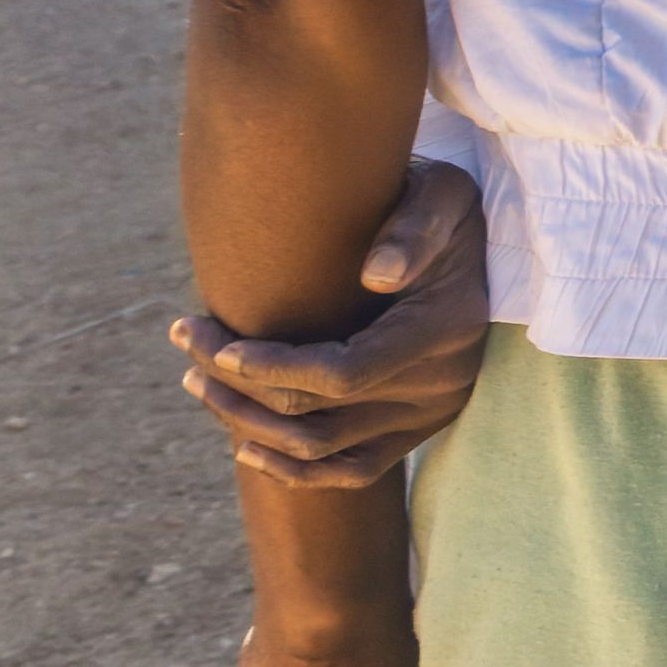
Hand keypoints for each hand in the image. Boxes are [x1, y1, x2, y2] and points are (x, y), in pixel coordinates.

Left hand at [175, 158, 489, 486]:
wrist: (477, 245)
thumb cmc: (440, 210)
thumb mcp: (440, 194)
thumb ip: (413, 228)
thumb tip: (377, 276)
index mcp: (445, 328)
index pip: (343, 373)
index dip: (271, 368)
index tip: (218, 344)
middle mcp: (443, 383)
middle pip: (316, 411)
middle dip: (237, 383)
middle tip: (188, 339)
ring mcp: (431, 413)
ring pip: (319, 447)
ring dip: (247, 422)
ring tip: (197, 378)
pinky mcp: (417, 429)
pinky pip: (350, 472)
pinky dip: (292, 470)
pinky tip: (243, 444)